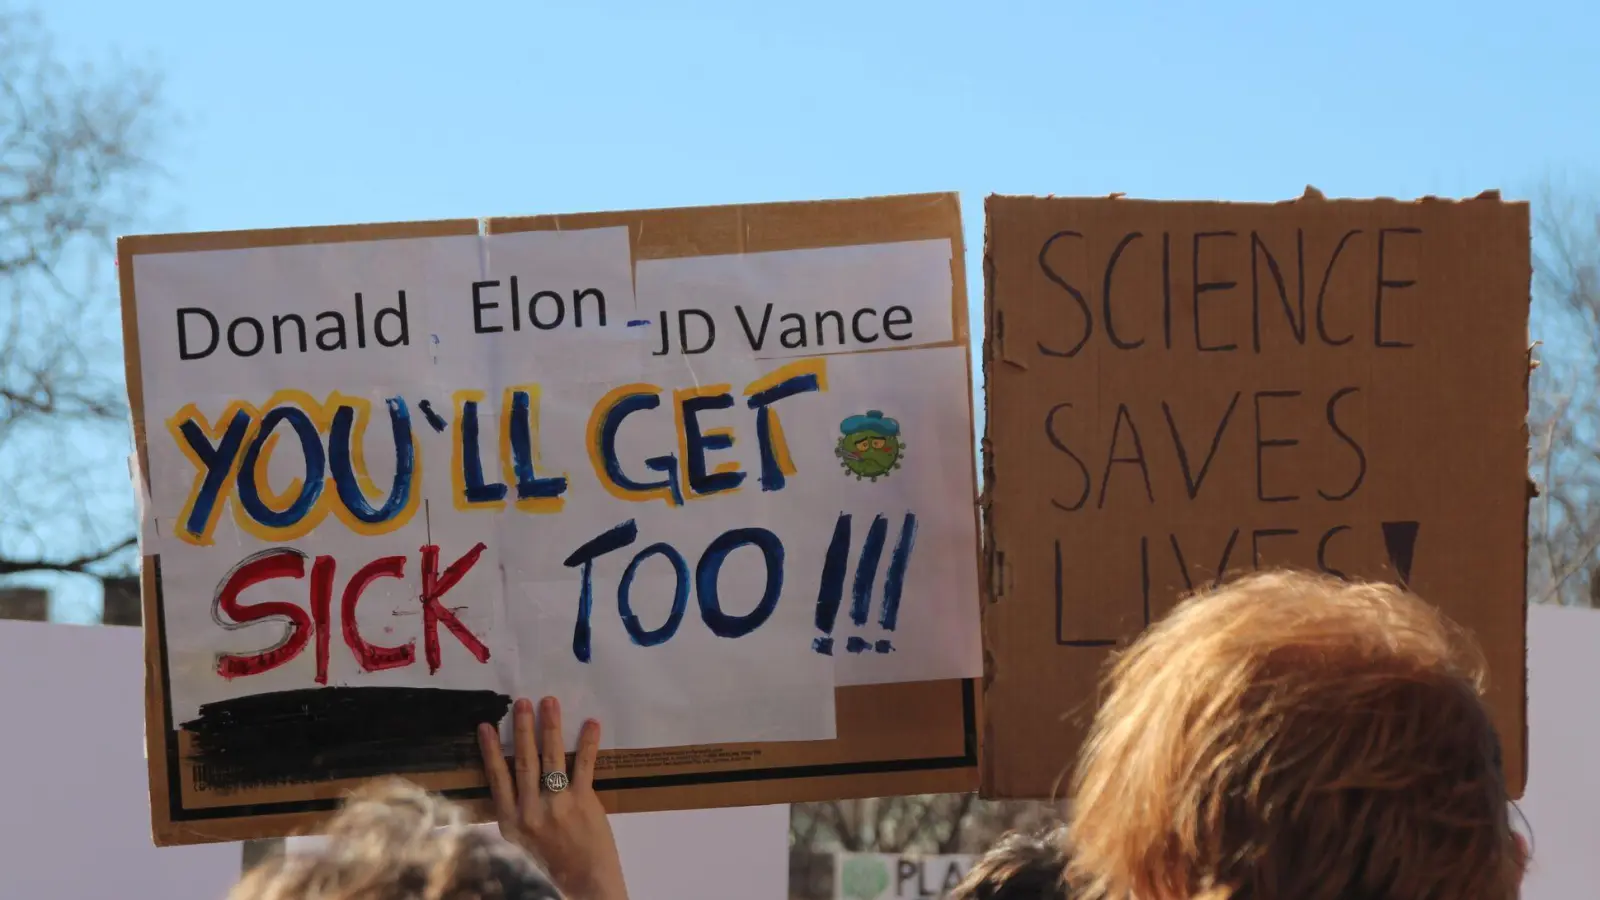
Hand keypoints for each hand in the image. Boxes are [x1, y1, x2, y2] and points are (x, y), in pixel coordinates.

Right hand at [479, 697, 627, 899]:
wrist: (584, 883)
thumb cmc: (552, 861)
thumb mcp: (521, 840)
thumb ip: (517, 810)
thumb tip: (513, 775)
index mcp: (511, 820)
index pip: (497, 778)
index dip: (491, 750)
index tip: (485, 726)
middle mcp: (529, 811)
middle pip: (524, 761)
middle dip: (523, 729)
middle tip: (521, 702)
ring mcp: (557, 805)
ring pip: (551, 758)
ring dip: (550, 727)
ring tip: (549, 702)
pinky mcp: (583, 802)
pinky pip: (584, 766)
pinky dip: (587, 743)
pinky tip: (591, 724)